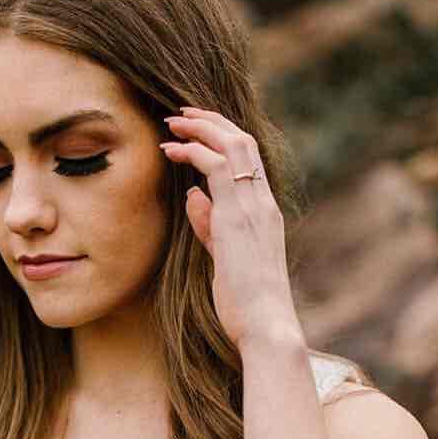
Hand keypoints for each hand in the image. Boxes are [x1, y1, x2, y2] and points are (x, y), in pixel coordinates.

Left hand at [160, 106, 302, 349]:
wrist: (265, 324)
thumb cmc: (246, 302)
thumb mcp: (225, 257)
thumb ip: (211, 226)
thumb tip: (194, 196)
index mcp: (264, 212)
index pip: (248, 160)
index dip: (222, 137)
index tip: (196, 129)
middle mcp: (263, 203)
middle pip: (243, 142)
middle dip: (211, 121)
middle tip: (181, 113)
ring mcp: (253, 208)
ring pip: (232, 145)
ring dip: (200, 128)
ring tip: (172, 122)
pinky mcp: (237, 217)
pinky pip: (216, 169)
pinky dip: (193, 151)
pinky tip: (172, 150)